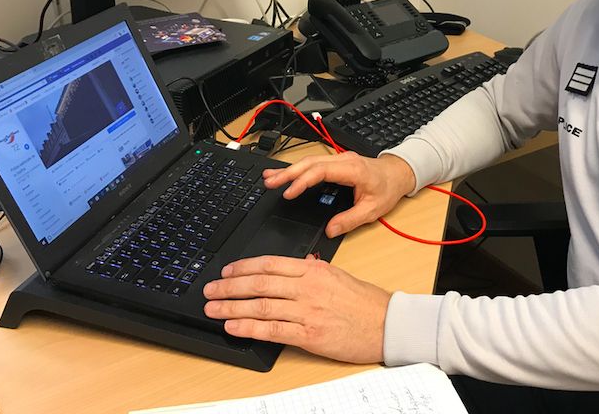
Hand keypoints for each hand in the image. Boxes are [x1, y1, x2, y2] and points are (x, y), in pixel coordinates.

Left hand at [203, 255, 389, 363]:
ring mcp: (307, 311)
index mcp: (313, 270)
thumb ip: (313, 269)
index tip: (227, 271)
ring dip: (232, 307)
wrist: (387, 324)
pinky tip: (233, 326)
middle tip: (210, 289)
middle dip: (229, 286)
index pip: (270, 264)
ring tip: (214, 308)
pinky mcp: (309, 334)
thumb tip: (296, 264)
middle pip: (259, 283)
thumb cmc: (365, 302)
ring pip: (261, 305)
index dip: (243, 267)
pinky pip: (272, 329)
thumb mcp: (337, 275)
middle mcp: (307, 287)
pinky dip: (248, 327)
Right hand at [263, 152, 415, 237]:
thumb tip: (330, 230)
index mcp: (353, 170)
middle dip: (288, 173)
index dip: (303, 181)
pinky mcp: (336, 163)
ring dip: (289, 170)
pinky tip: (285, 174)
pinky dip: (298, 169)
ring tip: (269, 178)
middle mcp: (344, 161)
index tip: (289, 193)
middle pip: (310, 163)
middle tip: (269, 182)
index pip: (321, 172)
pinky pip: (313, 164)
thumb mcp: (373, 210)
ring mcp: (339, 160)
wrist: (398, 173)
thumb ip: (350, 220)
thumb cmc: (387, 188)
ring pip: (309, 161)